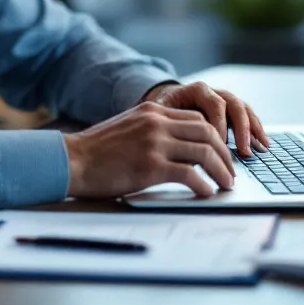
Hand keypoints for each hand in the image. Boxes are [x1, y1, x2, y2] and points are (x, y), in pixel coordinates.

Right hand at [62, 102, 235, 198]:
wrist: (72, 161)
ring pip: (204, 152)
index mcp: (152, 111)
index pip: (197, 119)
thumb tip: (181, 150)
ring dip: (221, 170)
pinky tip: (205, 193)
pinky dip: (203, 185)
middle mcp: (157, 123)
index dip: (215, 137)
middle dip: (225, 153)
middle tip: (231, 171)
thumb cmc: (96, 151)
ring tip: (226, 184)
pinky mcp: (151, 167)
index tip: (222, 154)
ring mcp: (155, 143)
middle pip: (207, 132)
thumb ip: (154, 132)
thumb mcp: (129, 129)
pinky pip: (190, 174)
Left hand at [142, 82, 270, 157]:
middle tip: (244, 152)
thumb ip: (175, 130)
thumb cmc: (160, 113)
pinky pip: (247, 117)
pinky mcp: (229, 111)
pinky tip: (263, 145)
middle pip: (234, 105)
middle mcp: (213, 92)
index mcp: (196, 90)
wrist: (162, 102)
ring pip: (244, 110)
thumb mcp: (160, 117)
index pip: (215, 104)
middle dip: (242, 130)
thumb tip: (188, 157)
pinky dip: (256, 130)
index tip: (221, 146)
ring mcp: (223, 100)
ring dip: (253, 130)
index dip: (221, 125)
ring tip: (261, 149)